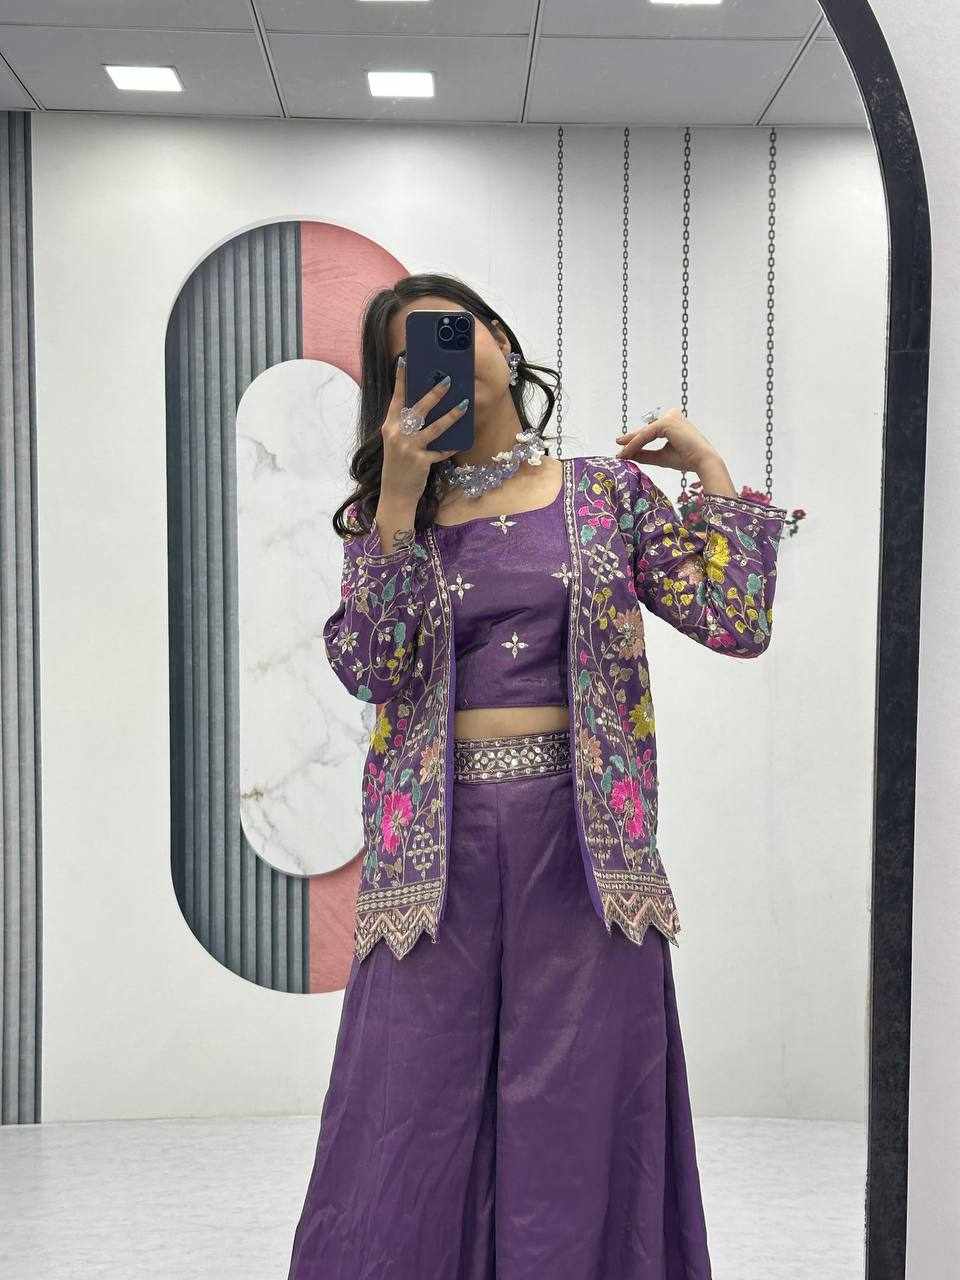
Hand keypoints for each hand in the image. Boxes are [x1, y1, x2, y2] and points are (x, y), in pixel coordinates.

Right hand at [379, 357, 466, 504]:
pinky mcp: (421, 461)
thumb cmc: (397, 465)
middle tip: (448, 380)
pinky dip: (451, 446)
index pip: (396, 399)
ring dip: (451, 416)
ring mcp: (409, 448)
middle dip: (434, 394)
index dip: (400, 380)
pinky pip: (440, 451)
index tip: (404, 361)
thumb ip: (405, 425)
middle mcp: (398, 435)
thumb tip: (423, 408)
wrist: (395, 493)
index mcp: (390, 426)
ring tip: (464, 405)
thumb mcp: (395, 442)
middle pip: (418, 410)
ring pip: (434, 428)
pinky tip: (461, 441)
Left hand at [615, 407, 717, 472]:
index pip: (650, 432)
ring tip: (620, 456)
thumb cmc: (686, 459)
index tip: (623, 453)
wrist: (702, 461)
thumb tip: (628, 454)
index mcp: (673, 423)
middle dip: (631, 442)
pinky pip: (646, 435)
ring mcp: (669, 418)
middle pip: (646, 431)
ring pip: (644, 434)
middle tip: (618, 453)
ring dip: (631, 445)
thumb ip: (645, 454)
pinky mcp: (665, 422)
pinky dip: (635, 444)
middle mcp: (672, 416)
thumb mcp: (660, 457)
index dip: (636, 442)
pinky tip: (627, 453)